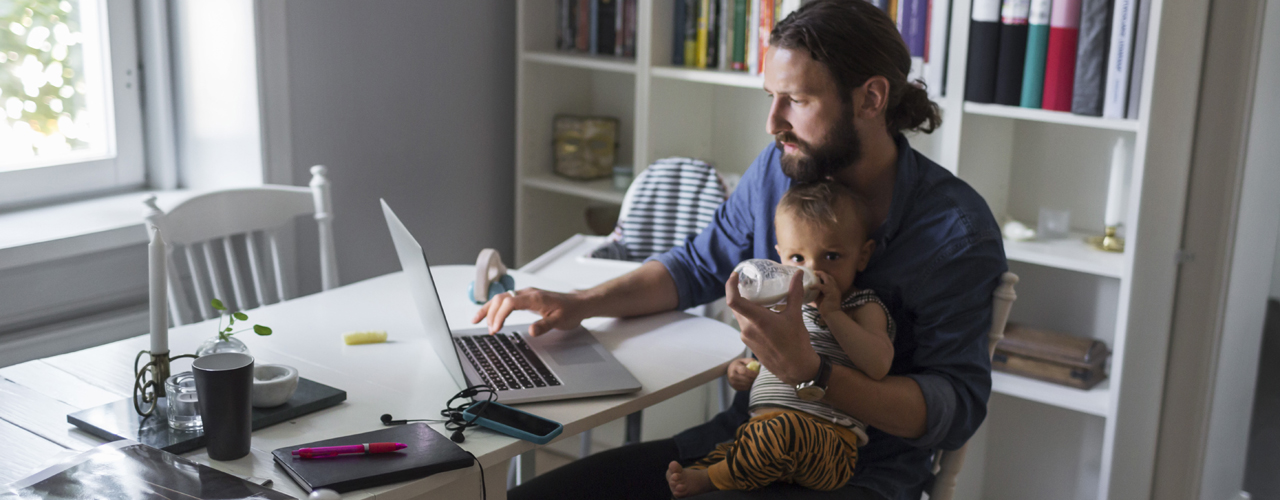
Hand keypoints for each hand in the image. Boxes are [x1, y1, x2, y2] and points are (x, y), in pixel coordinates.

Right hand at [471, 287, 586, 335]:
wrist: (578, 303)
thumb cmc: (570, 311)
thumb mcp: (560, 321)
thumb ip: (545, 325)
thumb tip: (532, 331)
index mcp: (534, 297)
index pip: (510, 302)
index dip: (500, 315)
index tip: (496, 329)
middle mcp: (528, 293)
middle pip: (501, 299)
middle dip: (491, 314)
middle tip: (490, 331)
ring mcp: (526, 294)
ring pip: (501, 298)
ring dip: (489, 309)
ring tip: (477, 321)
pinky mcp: (526, 298)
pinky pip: (506, 300)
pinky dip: (495, 307)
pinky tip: (488, 315)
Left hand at [725, 271, 821, 385]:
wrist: (796, 368)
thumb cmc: (796, 343)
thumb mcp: (796, 315)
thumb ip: (795, 293)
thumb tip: (797, 273)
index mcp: (757, 320)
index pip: (733, 300)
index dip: (730, 285)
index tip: (735, 276)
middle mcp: (747, 329)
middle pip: (736, 306)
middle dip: (741, 294)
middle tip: (751, 284)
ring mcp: (746, 337)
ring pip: (740, 316)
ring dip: (747, 306)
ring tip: (761, 299)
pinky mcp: (749, 343)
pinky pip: (745, 325)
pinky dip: (750, 317)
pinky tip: (764, 316)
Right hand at [726, 357, 758, 390]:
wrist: (730, 370)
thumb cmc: (740, 364)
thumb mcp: (744, 360)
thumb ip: (751, 361)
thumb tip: (759, 365)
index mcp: (735, 367)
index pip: (744, 371)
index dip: (753, 373)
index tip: (759, 373)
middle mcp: (732, 375)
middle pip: (746, 379)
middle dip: (754, 379)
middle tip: (760, 377)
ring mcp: (733, 382)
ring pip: (747, 385)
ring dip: (753, 383)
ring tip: (756, 379)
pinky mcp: (735, 387)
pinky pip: (746, 388)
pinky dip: (750, 386)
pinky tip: (752, 382)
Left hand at [811, 270, 842, 314]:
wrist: (832, 315)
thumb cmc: (826, 308)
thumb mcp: (821, 298)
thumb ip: (817, 293)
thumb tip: (809, 290)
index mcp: (834, 289)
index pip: (830, 278)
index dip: (824, 275)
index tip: (816, 274)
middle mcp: (835, 287)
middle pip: (829, 276)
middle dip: (821, 273)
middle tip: (814, 272)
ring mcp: (834, 289)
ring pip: (827, 278)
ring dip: (820, 274)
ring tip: (814, 274)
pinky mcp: (830, 293)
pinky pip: (822, 286)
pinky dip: (815, 285)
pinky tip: (810, 287)